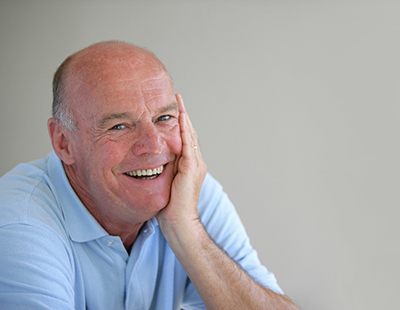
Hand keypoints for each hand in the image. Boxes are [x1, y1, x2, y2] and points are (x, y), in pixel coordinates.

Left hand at [157, 94, 206, 228]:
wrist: (179, 223)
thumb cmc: (170, 209)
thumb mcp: (165, 184)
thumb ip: (163, 171)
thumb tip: (149, 163)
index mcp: (189, 165)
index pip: (184, 139)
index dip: (179, 124)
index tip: (172, 110)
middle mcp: (195, 162)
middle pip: (189, 133)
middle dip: (182, 115)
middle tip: (176, 98)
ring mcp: (195, 165)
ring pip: (189, 134)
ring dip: (183, 116)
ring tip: (178, 100)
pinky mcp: (191, 168)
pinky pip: (187, 144)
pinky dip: (184, 129)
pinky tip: (179, 117)